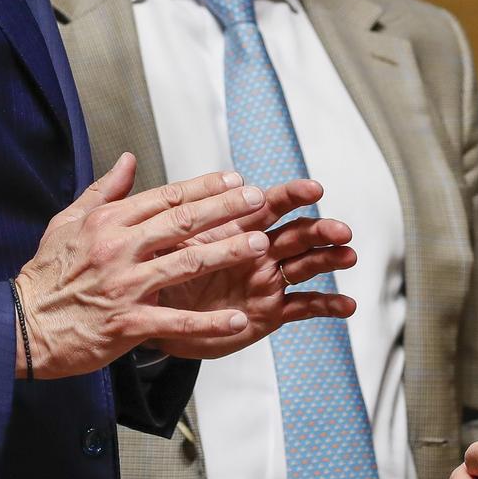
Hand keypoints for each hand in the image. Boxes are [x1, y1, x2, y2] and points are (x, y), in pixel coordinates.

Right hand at [13, 155, 291, 377]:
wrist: (20, 324)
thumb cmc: (45, 274)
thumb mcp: (68, 222)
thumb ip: (103, 190)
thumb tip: (129, 159)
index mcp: (108, 221)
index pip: (166, 197)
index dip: (205, 187)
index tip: (236, 180)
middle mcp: (119, 248)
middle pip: (183, 222)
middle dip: (226, 209)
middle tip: (260, 201)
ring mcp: (124, 286)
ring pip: (186, 264)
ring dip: (226, 253)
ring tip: (260, 246)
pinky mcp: (127, 323)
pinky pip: (176, 321)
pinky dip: (209, 321)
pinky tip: (238, 319)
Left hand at [146, 177, 357, 358]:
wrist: (156, 317)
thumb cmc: (160, 272)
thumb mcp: (162, 239)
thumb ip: (162, 208)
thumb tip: (129, 161)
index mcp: (237, 227)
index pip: (269, 205)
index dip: (291, 195)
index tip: (314, 189)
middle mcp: (258, 250)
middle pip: (297, 233)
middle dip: (320, 229)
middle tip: (340, 230)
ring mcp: (267, 279)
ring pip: (306, 265)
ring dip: (329, 259)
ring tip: (348, 255)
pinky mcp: (270, 310)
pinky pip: (303, 306)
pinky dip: (327, 306)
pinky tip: (348, 305)